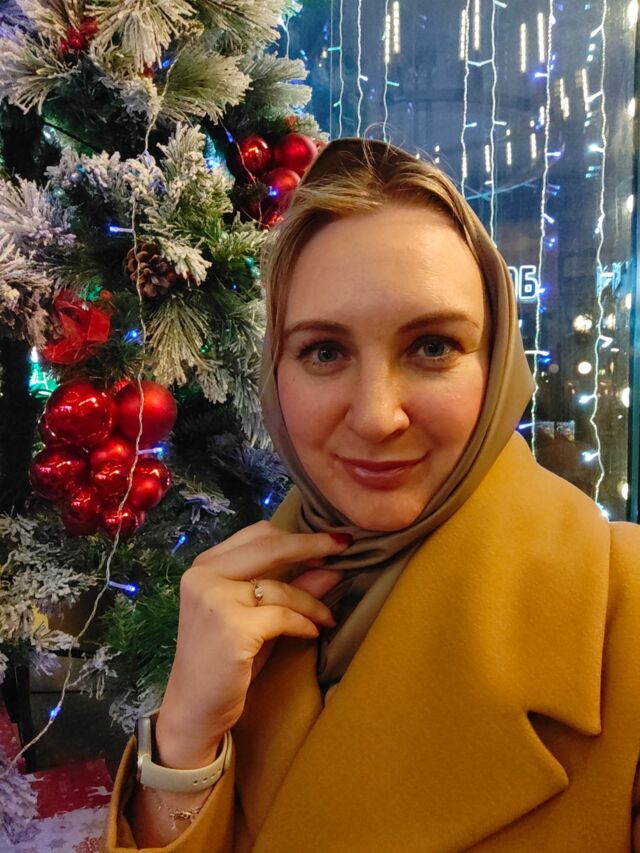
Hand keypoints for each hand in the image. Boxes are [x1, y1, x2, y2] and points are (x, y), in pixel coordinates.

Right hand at [155, 521, 348, 761]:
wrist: (195, 709)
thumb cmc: (226, 662)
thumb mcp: (259, 618)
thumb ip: (288, 589)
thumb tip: (331, 567)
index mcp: (205, 566)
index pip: (257, 535)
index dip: (297, 536)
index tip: (330, 540)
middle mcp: (204, 576)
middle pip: (269, 547)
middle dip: (313, 545)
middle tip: (345, 546)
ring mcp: (215, 599)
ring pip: (280, 587)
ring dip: (313, 601)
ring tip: (329, 616)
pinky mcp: (231, 626)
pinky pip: (283, 615)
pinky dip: (304, 622)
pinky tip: (314, 632)